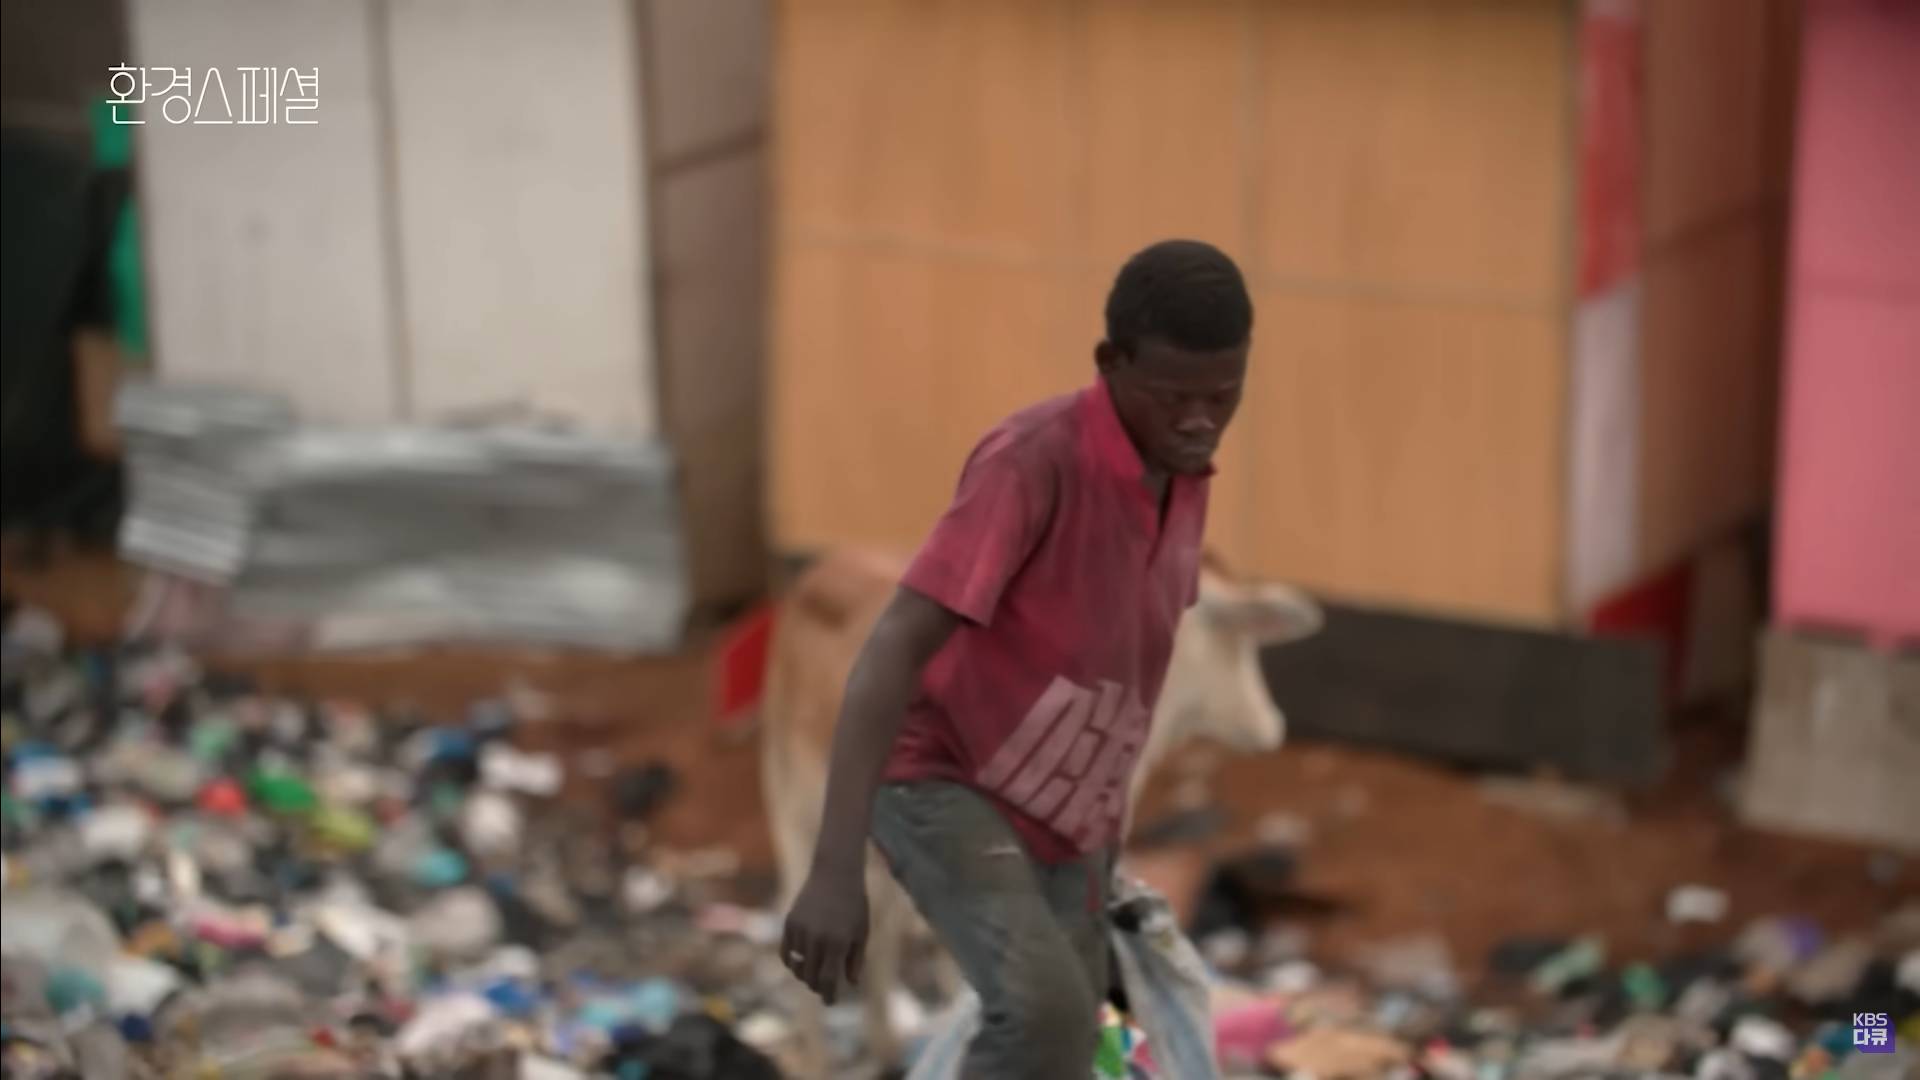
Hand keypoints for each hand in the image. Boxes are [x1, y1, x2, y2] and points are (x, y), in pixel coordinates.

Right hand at [780, 862, 868, 1003]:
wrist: (835, 873)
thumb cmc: (854, 904)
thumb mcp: (861, 932)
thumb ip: (856, 959)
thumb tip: (850, 983)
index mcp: (838, 943)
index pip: (829, 980)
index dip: (829, 995)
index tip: (831, 1002)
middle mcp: (817, 939)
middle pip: (811, 977)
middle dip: (818, 987)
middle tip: (823, 989)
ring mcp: (801, 931)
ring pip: (798, 966)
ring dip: (805, 974)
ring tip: (814, 975)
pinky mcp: (790, 923)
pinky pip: (786, 952)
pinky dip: (791, 962)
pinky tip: (800, 963)